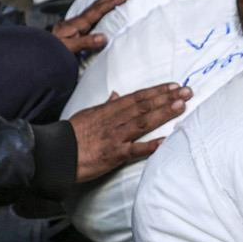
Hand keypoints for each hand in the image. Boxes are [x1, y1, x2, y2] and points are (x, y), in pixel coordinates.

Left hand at [51, 0, 126, 54]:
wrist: (40, 49)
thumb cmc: (53, 49)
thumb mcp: (70, 47)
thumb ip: (86, 42)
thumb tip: (104, 37)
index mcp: (79, 23)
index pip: (99, 10)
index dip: (113, 2)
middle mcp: (79, 19)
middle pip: (99, 3)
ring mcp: (77, 22)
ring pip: (96, 5)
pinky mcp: (76, 26)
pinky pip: (93, 11)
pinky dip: (101, 5)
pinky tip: (102, 6)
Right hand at [68, 83, 189, 180]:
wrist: (56, 153)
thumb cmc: (71, 134)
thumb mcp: (88, 114)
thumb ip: (105, 105)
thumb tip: (116, 94)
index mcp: (108, 110)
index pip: (137, 97)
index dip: (157, 91)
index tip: (174, 86)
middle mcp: (114, 120)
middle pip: (144, 106)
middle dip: (166, 98)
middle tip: (187, 91)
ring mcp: (115, 137)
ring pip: (142, 122)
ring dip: (163, 113)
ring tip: (181, 105)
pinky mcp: (113, 155)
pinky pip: (134, 150)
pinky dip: (150, 146)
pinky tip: (165, 141)